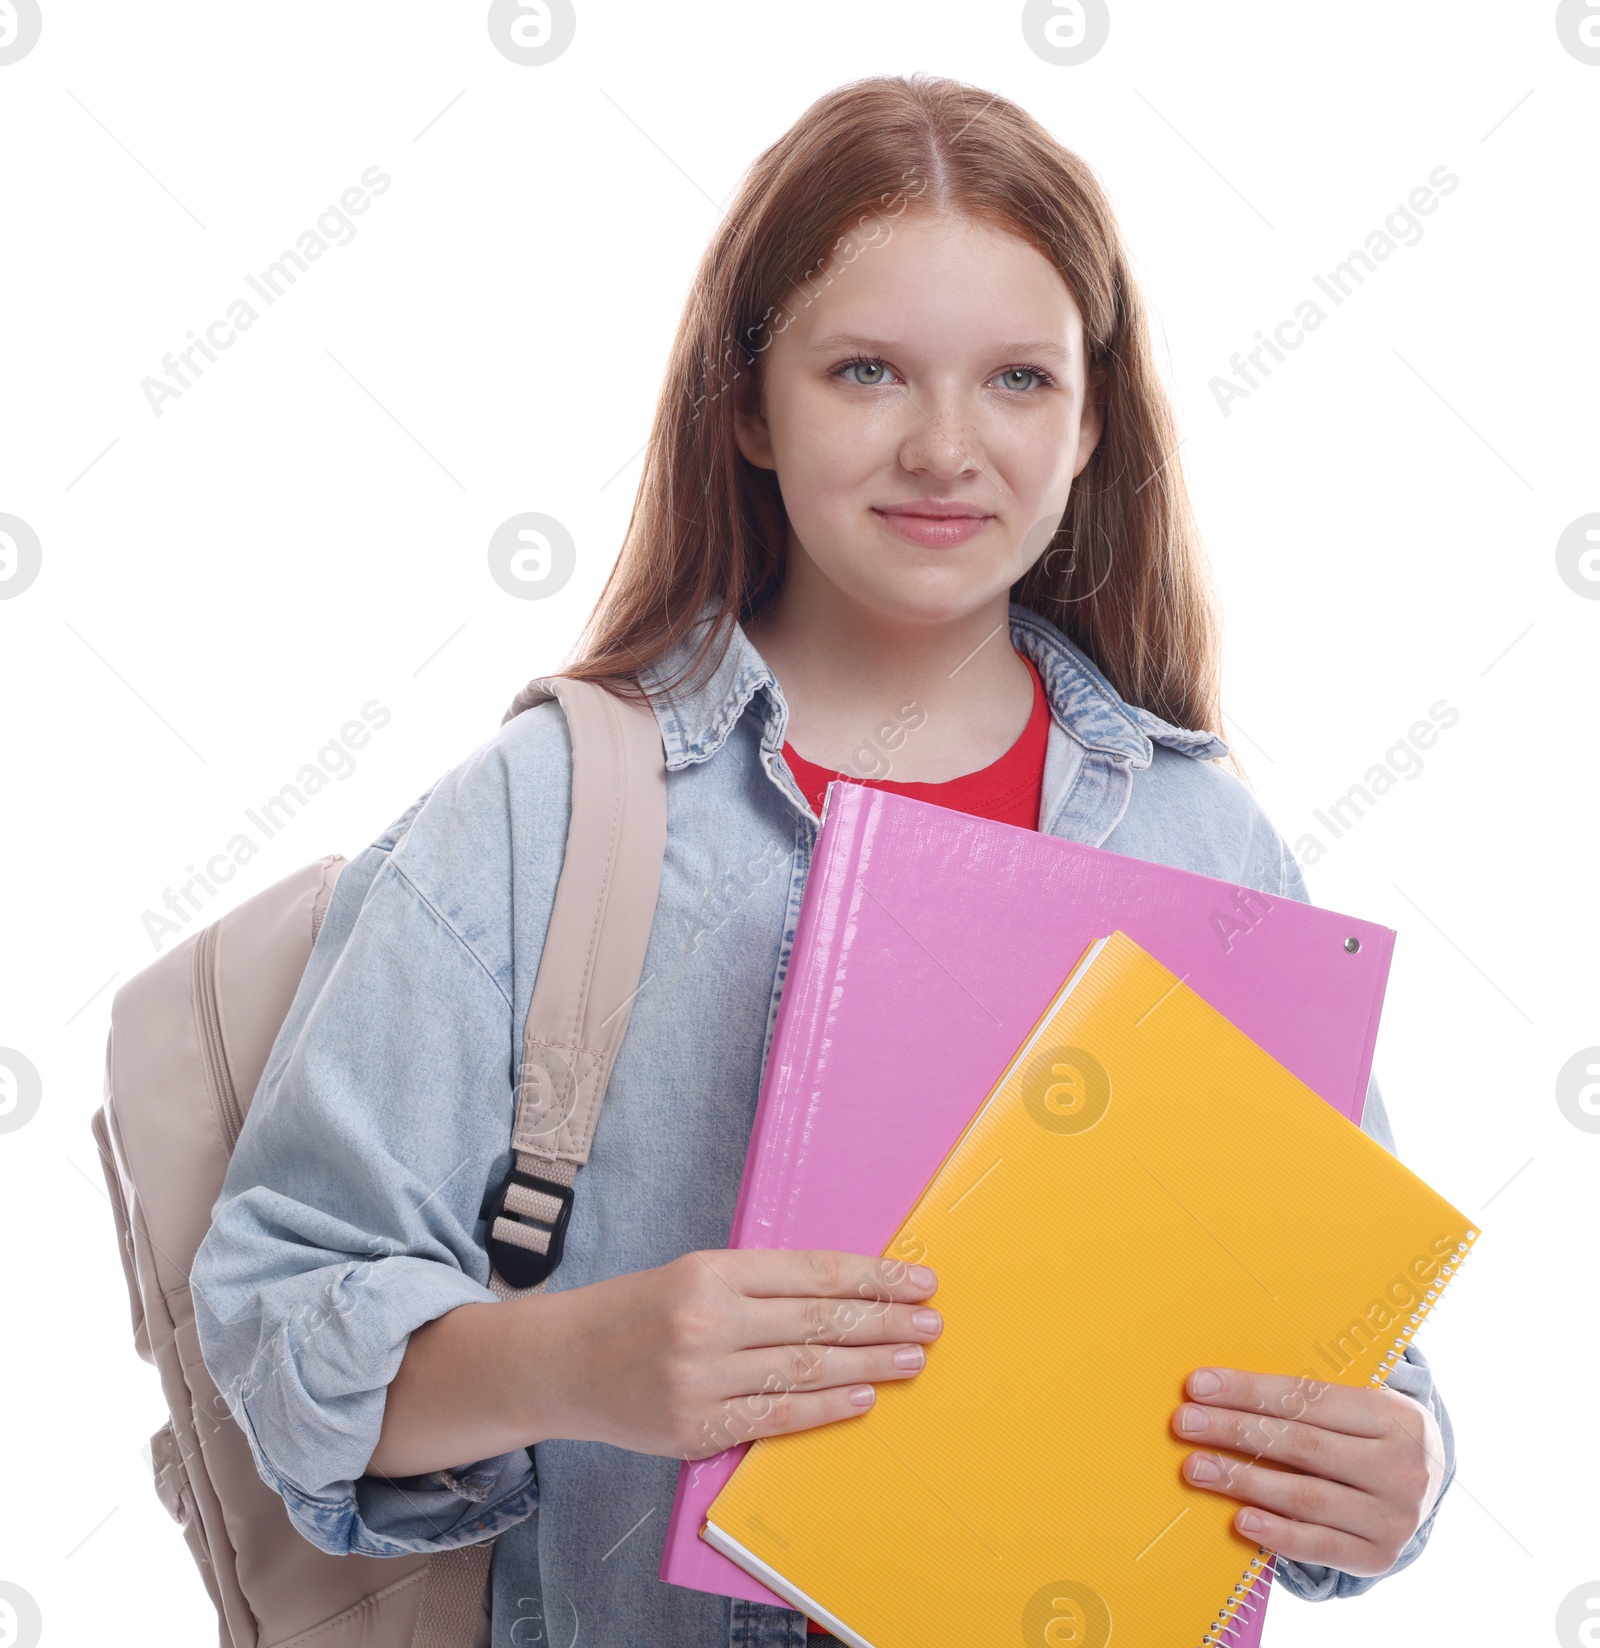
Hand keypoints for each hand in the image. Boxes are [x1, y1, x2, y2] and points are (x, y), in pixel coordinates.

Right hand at [543, 1248, 943, 1460]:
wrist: (561, 1363)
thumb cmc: (638, 1311)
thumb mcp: (694, 1274)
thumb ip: (760, 1285)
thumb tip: (845, 1293)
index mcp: (711, 1272)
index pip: (812, 1272)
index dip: (872, 1277)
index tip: (917, 1280)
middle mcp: (708, 1323)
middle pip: (818, 1322)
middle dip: (885, 1321)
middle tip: (932, 1322)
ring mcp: (701, 1379)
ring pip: (805, 1370)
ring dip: (869, 1365)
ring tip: (913, 1358)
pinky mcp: (695, 1428)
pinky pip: (776, 1417)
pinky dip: (825, 1407)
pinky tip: (863, 1397)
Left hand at [1171, 1367, 1444, 1576]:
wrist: (1430, 1481)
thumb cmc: (1370, 1429)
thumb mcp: (1358, 1401)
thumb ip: (1307, 1395)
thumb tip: (1224, 1384)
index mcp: (1394, 1415)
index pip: (1308, 1398)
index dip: (1249, 1390)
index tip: (1198, 1385)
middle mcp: (1401, 1468)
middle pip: (1302, 1445)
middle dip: (1235, 1431)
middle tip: (1185, 1423)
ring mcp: (1394, 1517)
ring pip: (1305, 1496)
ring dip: (1243, 1481)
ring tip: (1196, 1468)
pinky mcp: (1380, 1555)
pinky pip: (1321, 1545)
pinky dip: (1278, 1533)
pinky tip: (1240, 1520)